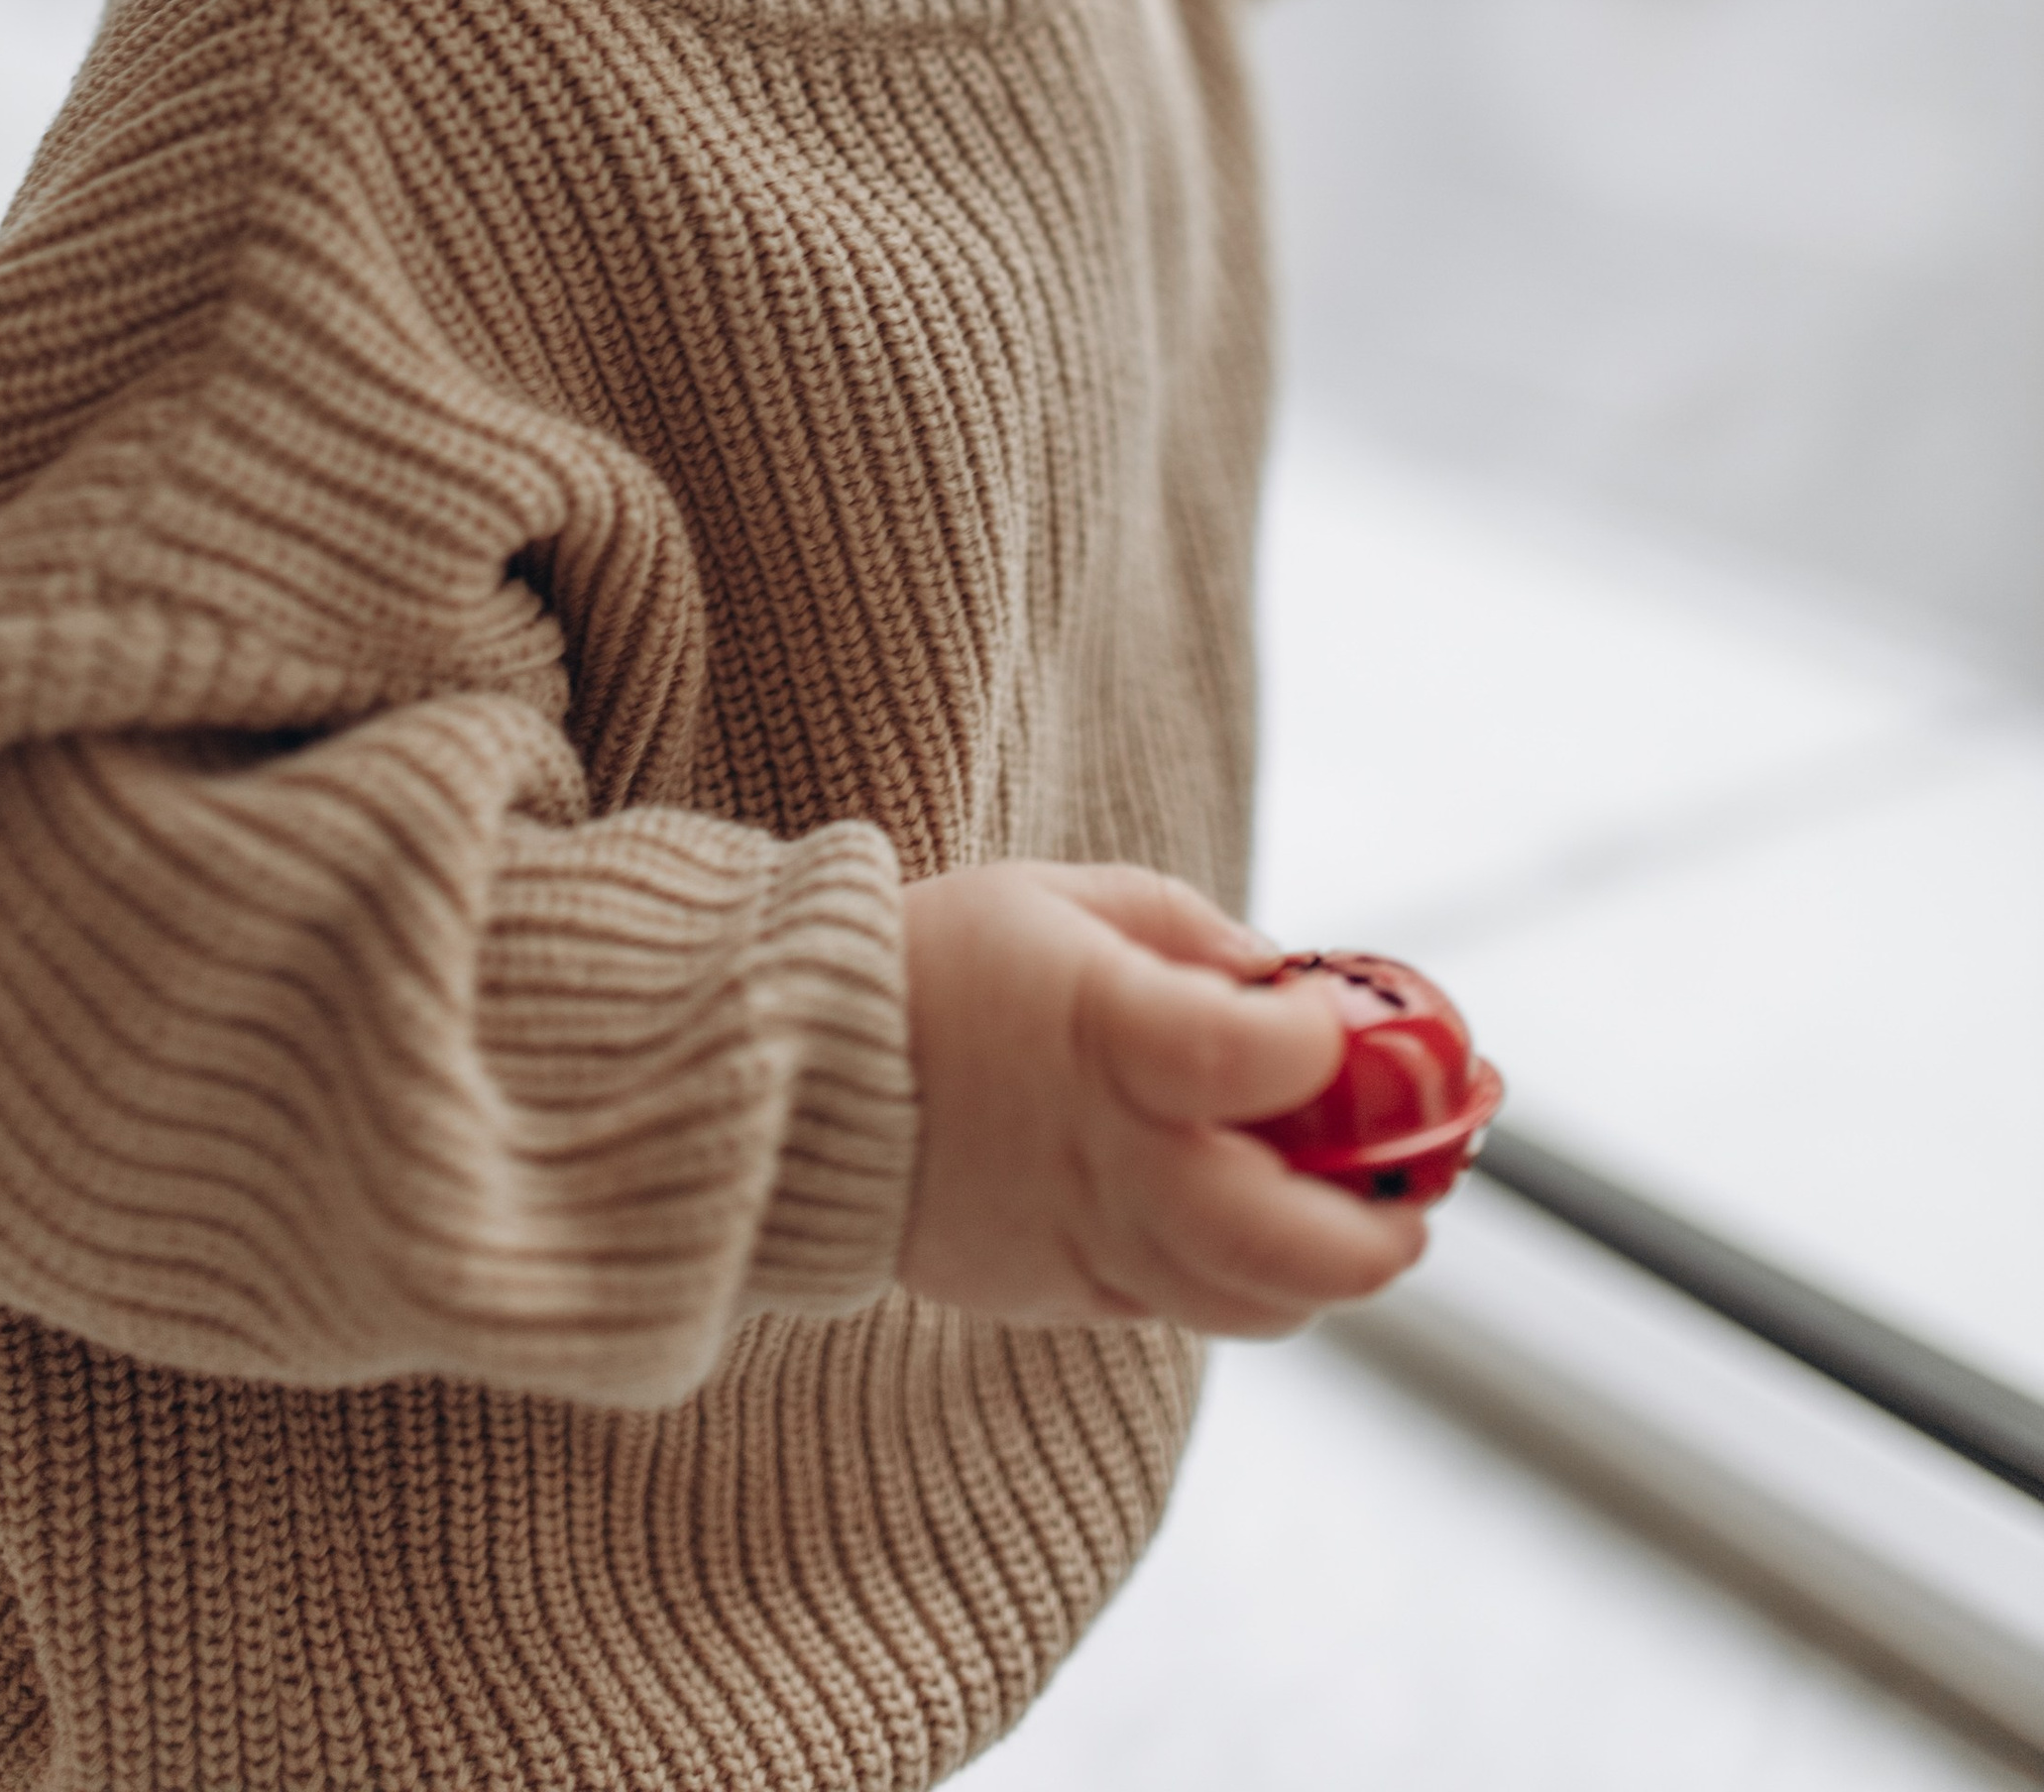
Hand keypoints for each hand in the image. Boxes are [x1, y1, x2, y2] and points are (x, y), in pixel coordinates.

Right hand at [898, 863, 1427, 1334]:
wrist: (793, 1077)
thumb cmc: (934, 963)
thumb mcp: (1061, 897)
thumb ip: (1187, 932)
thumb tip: (1284, 979)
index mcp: (1104, 1033)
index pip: (1250, 1060)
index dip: (1323, 1044)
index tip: (1344, 1024)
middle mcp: (1106, 1155)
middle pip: (1286, 1241)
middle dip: (1384, 1228)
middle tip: (1418, 1195)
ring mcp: (1083, 1241)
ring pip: (1250, 1304)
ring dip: (1326, 1272)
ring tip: (1354, 1223)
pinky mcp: (1055, 1293)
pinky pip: (1178, 1313)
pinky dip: (1235, 1282)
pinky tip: (1238, 1224)